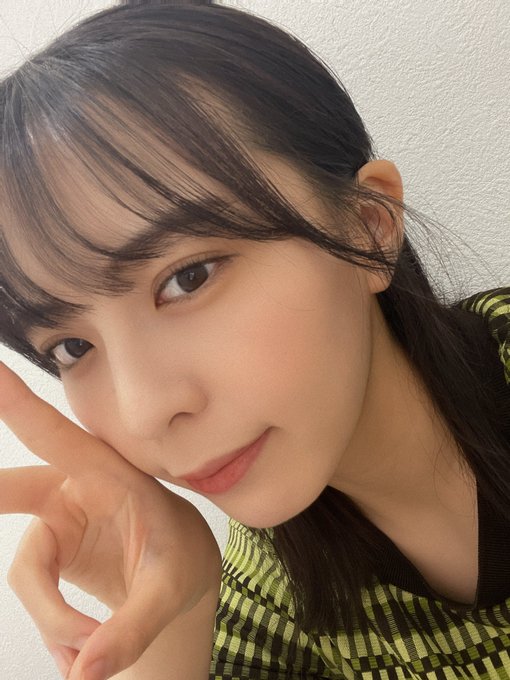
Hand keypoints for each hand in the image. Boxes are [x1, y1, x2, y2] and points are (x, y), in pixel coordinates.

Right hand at [0, 362, 221, 679]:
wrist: (178, 572)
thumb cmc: (180, 557)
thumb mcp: (171, 588)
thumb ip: (134, 627)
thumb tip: (86, 670)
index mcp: (111, 476)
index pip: (59, 437)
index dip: (20, 405)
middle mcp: (76, 488)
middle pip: (13, 489)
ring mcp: (58, 519)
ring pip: (28, 573)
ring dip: (53, 617)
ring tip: (88, 651)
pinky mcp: (50, 549)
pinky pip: (35, 593)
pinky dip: (55, 625)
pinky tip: (81, 647)